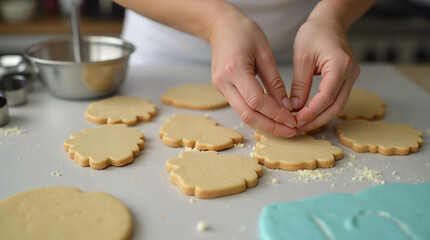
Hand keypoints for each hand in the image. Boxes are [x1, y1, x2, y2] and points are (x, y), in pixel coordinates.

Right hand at [209, 7, 296, 136]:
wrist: (220, 27)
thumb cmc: (244, 32)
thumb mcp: (265, 53)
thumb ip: (275, 82)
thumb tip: (286, 106)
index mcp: (234, 69)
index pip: (256, 101)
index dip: (275, 114)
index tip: (292, 119)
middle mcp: (223, 82)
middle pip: (247, 115)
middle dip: (270, 126)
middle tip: (291, 131)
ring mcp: (220, 87)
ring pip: (243, 114)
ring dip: (264, 124)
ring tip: (284, 127)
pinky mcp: (222, 89)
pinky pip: (241, 107)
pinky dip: (257, 115)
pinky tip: (272, 117)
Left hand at [290, 19, 359, 131]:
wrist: (329, 22)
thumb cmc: (314, 34)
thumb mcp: (302, 58)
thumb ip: (299, 85)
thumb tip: (294, 108)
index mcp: (340, 65)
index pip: (326, 97)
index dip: (311, 112)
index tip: (295, 121)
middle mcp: (350, 73)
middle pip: (336, 107)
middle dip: (316, 120)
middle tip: (298, 128)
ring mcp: (351, 77)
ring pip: (338, 106)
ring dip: (320, 117)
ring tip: (301, 124)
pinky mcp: (347, 80)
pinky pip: (336, 99)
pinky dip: (323, 109)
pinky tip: (309, 114)